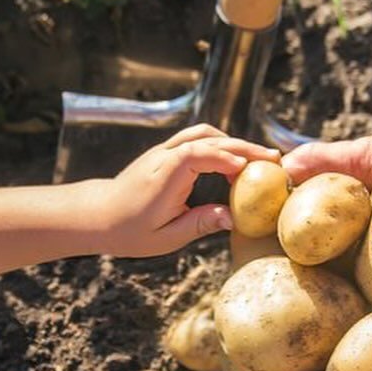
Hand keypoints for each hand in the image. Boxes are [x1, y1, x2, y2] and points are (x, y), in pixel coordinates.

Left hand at [101, 124, 280, 256]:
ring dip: (233, 143)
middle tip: (274, 160)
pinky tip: (234, 161)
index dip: (226, 157)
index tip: (250, 168)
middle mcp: (164, 156)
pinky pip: (197, 140)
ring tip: (258, 160)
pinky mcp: (165, 153)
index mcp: (165, 176)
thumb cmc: (129, 230)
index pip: (199, 154)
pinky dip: (220, 145)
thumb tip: (233, 218)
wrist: (97, 215)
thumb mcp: (167, 236)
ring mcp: (164, 151)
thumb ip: (201, 224)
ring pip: (204, 134)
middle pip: (209, 139)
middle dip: (244, 147)